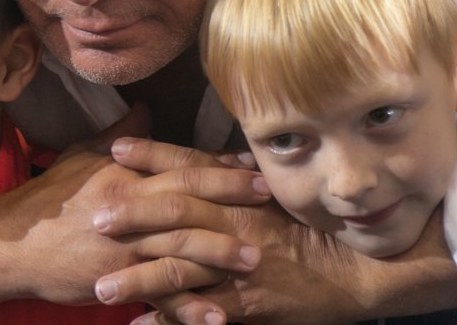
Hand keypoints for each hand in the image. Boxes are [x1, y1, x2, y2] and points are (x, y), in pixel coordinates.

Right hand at [0, 108, 269, 321]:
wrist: (12, 243)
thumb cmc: (49, 196)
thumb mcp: (82, 156)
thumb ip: (118, 135)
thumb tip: (145, 108)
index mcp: (124, 174)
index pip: (179, 164)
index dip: (218, 165)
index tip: (251, 165)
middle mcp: (128, 207)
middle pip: (188, 199)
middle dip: (232, 199)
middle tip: (271, 198)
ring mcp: (123, 245)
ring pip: (179, 247)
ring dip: (220, 253)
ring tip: (257, 260)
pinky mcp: (116, 279)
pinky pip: (158, 295)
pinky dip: (189, 308)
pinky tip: (218, 318)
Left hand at [97, 187, 456, 324]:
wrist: (361, 268)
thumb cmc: (318, 226)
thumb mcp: (282, 192)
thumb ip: (245, 177)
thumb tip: (223, 154)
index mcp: (242, 194)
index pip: (190, 166)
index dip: (153, 156)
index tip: (115, 149)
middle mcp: (236, 225)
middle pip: (176, 213)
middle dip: (133, 215)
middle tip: (95, 217)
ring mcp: (240, 267)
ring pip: (181, 270)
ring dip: (138, 279)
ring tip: (101, 288)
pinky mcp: (249, 304)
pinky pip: (202, 314)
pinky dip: (170, 322)